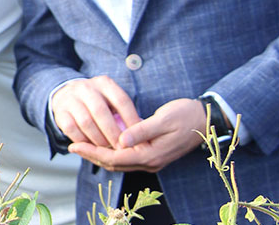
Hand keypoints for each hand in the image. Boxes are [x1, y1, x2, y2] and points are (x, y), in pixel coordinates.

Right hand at [50, 75, 141, 148]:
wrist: (66, 95)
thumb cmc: (98, 102)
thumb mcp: (111, 100)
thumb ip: (123, 114)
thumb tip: (140, 135)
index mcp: (104, 83)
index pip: (121, 100)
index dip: (131, 120)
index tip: (138, 137)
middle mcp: (86, 88)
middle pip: (101, 112)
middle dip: (113, 133)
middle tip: (122, 148)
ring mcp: (71, 99)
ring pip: (86, 122)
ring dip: (98, 139)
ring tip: (107, 149)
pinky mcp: (60, 112)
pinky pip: (72, 129)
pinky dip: (83, 141)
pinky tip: (91, 147)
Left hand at [68, 98, 205, 172]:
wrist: (206, 120)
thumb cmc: (185, 115)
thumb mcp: (163, 120)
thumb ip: (141, 131)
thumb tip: (120, 140)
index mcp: (151, 155)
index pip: (114, 158)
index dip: (92, 152)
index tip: (74, 145)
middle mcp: (150, 162)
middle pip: (113, 163)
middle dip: (92, 156)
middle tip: (72, 146)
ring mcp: (151, 160)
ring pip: (119, 162)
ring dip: (100, 155)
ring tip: (82, 145)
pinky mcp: (152, 154)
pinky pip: (126, 158)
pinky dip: (111, 152)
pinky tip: (102, 142)